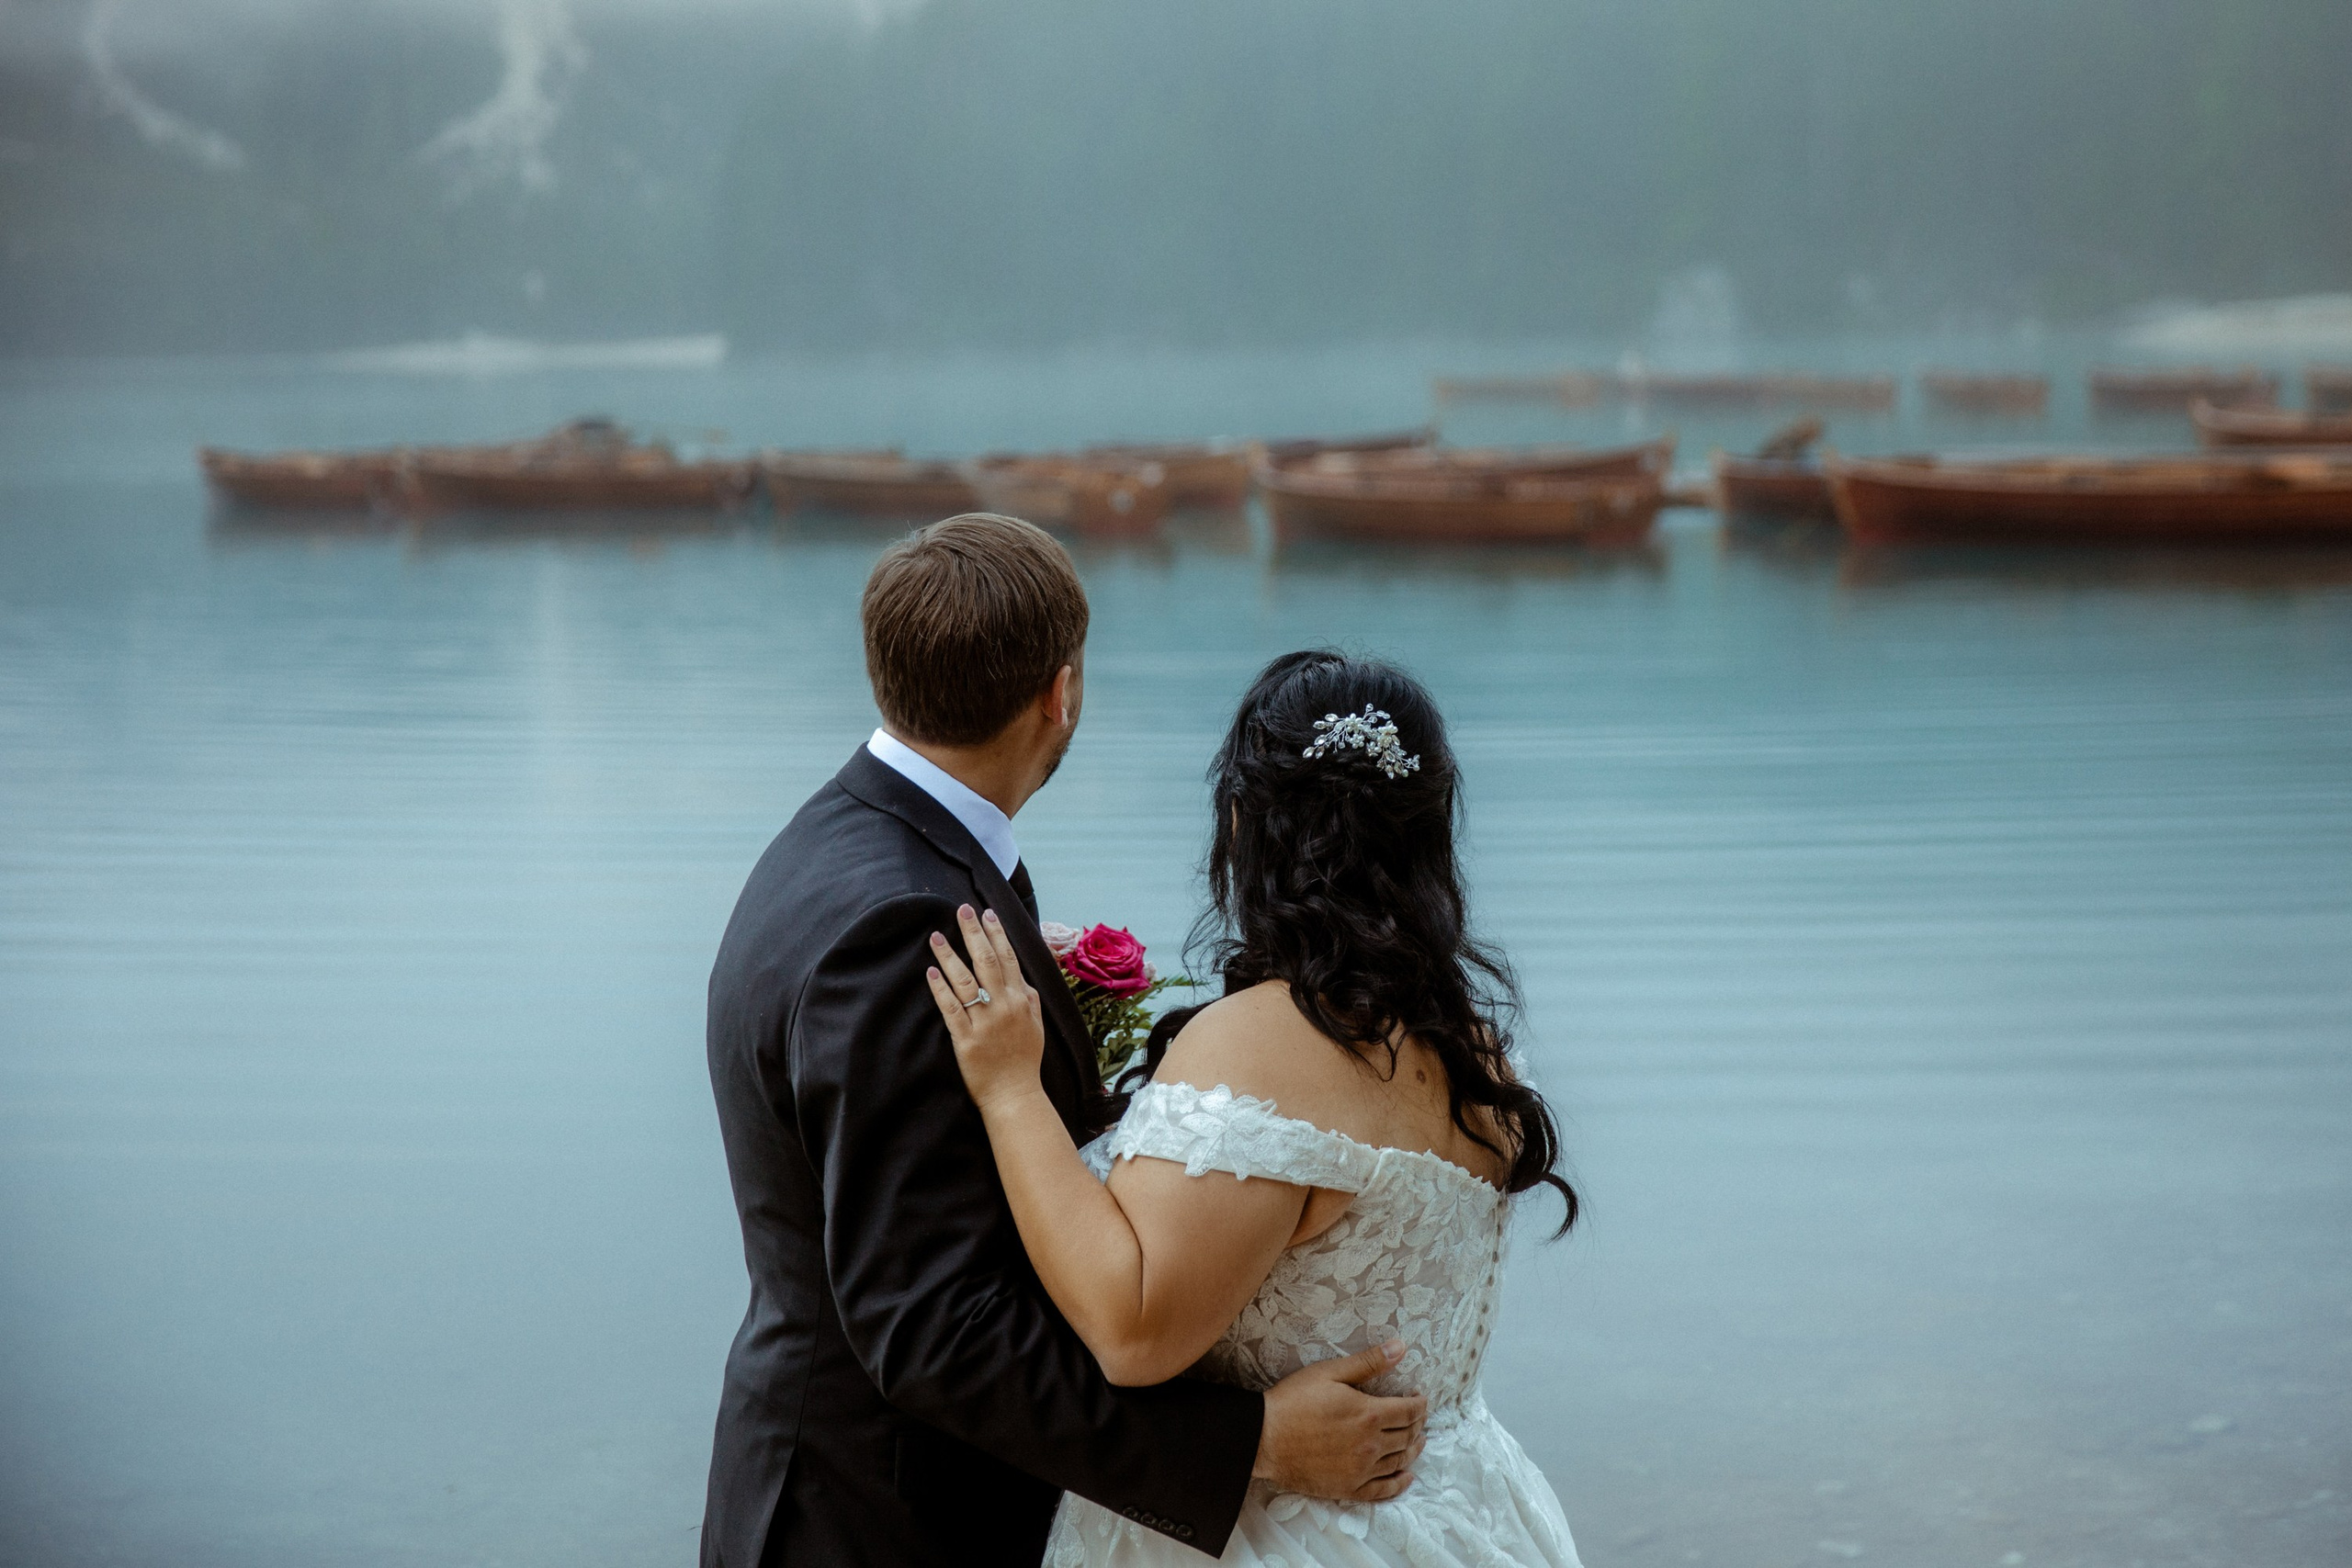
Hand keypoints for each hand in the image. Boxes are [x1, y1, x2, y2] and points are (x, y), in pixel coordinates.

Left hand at [925, 905, 1047, 1113]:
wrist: (1015, 1094)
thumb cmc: (1024, 1058)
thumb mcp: (1036, 1023)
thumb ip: (1028, 996)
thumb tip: (1018, 972)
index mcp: (1021, 1000)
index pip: (1008, 958)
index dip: (997, 934)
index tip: (986, 913)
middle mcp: (1004, 1007)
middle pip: (987, 962)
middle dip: (973, 933)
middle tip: (961, 910)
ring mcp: (985, 1023)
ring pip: (966, 981)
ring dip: (950, 956)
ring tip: (936, 936)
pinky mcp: (966, 1040)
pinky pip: (951, 1009)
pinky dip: (941, 989)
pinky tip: (931, 972)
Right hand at [1254, 1340, 1426, 1502]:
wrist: (1263, 1438)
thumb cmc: (1293, 1401)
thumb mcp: (1330, 1372)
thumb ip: (1368, 1362)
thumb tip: (1401, 1347)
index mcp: (1369, 1414)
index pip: (1409, 1411)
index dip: (1419, 1404)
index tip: (1421, 1398)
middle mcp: (1371, 1445)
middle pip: (1407, 1436)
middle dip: (1418, 1424)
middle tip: (1419, 1418)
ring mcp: (1361, 1470)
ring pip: (1399, 1461)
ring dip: (1414, 1450)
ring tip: (1419, 1442)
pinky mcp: (1348, 1488)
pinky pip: (1383, 1490)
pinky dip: (1399, 1483)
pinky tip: (1406, 1477)